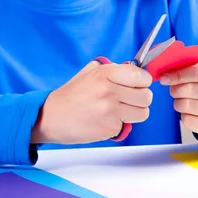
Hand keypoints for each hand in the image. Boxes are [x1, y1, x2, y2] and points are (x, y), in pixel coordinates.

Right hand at [31, 60, 152, 144]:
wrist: (51, 117)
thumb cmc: (70, 95)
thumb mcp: (89, 72)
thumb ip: (112, 69)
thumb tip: (133, 69)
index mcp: (106, 74)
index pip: (142, 76)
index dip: (144, 81)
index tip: (139, 84)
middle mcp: (109, 91)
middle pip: (147, 97)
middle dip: (141, 99)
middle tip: (130, 99)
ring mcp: (110, 111)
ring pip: (143, 113)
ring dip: (135, 113)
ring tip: (120, 110)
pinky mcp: (109, 128)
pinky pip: (126, 126)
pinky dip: (119, 124)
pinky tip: (105, 120)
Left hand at [160, 63, 197, 139]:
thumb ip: (189, 69)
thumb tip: (166, 74)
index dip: (178, 75)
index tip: (165, 78)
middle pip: (191, 89)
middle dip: (176, 89)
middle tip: (174, 90)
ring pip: (187, 105)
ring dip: (178, 103)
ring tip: (182, 100)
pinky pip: (188, 121)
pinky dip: (183, 116)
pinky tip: (190, 112)